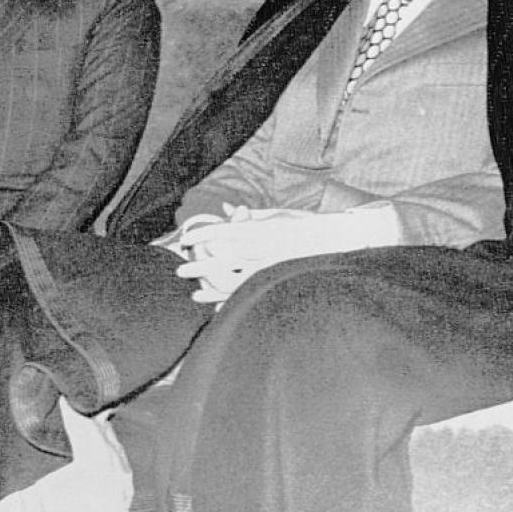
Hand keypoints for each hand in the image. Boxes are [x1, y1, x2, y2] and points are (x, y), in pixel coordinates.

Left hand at [175, 208, 311, 303]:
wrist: (332, 242)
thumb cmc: (303, 227)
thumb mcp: (276, 216)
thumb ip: (249, 216)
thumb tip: (227, 208)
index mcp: (258, 229)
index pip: (222, 231)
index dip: (201, 235)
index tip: (187, 240)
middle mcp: (259, 249)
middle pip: (222, 258)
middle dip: (199, 264)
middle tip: (180, 269)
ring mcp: (265, 268)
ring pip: (230, 279)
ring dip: (209, 286)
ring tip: (191, 292)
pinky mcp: (273, 283)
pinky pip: (244, 294)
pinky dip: (225, 299)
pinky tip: (210, 303)